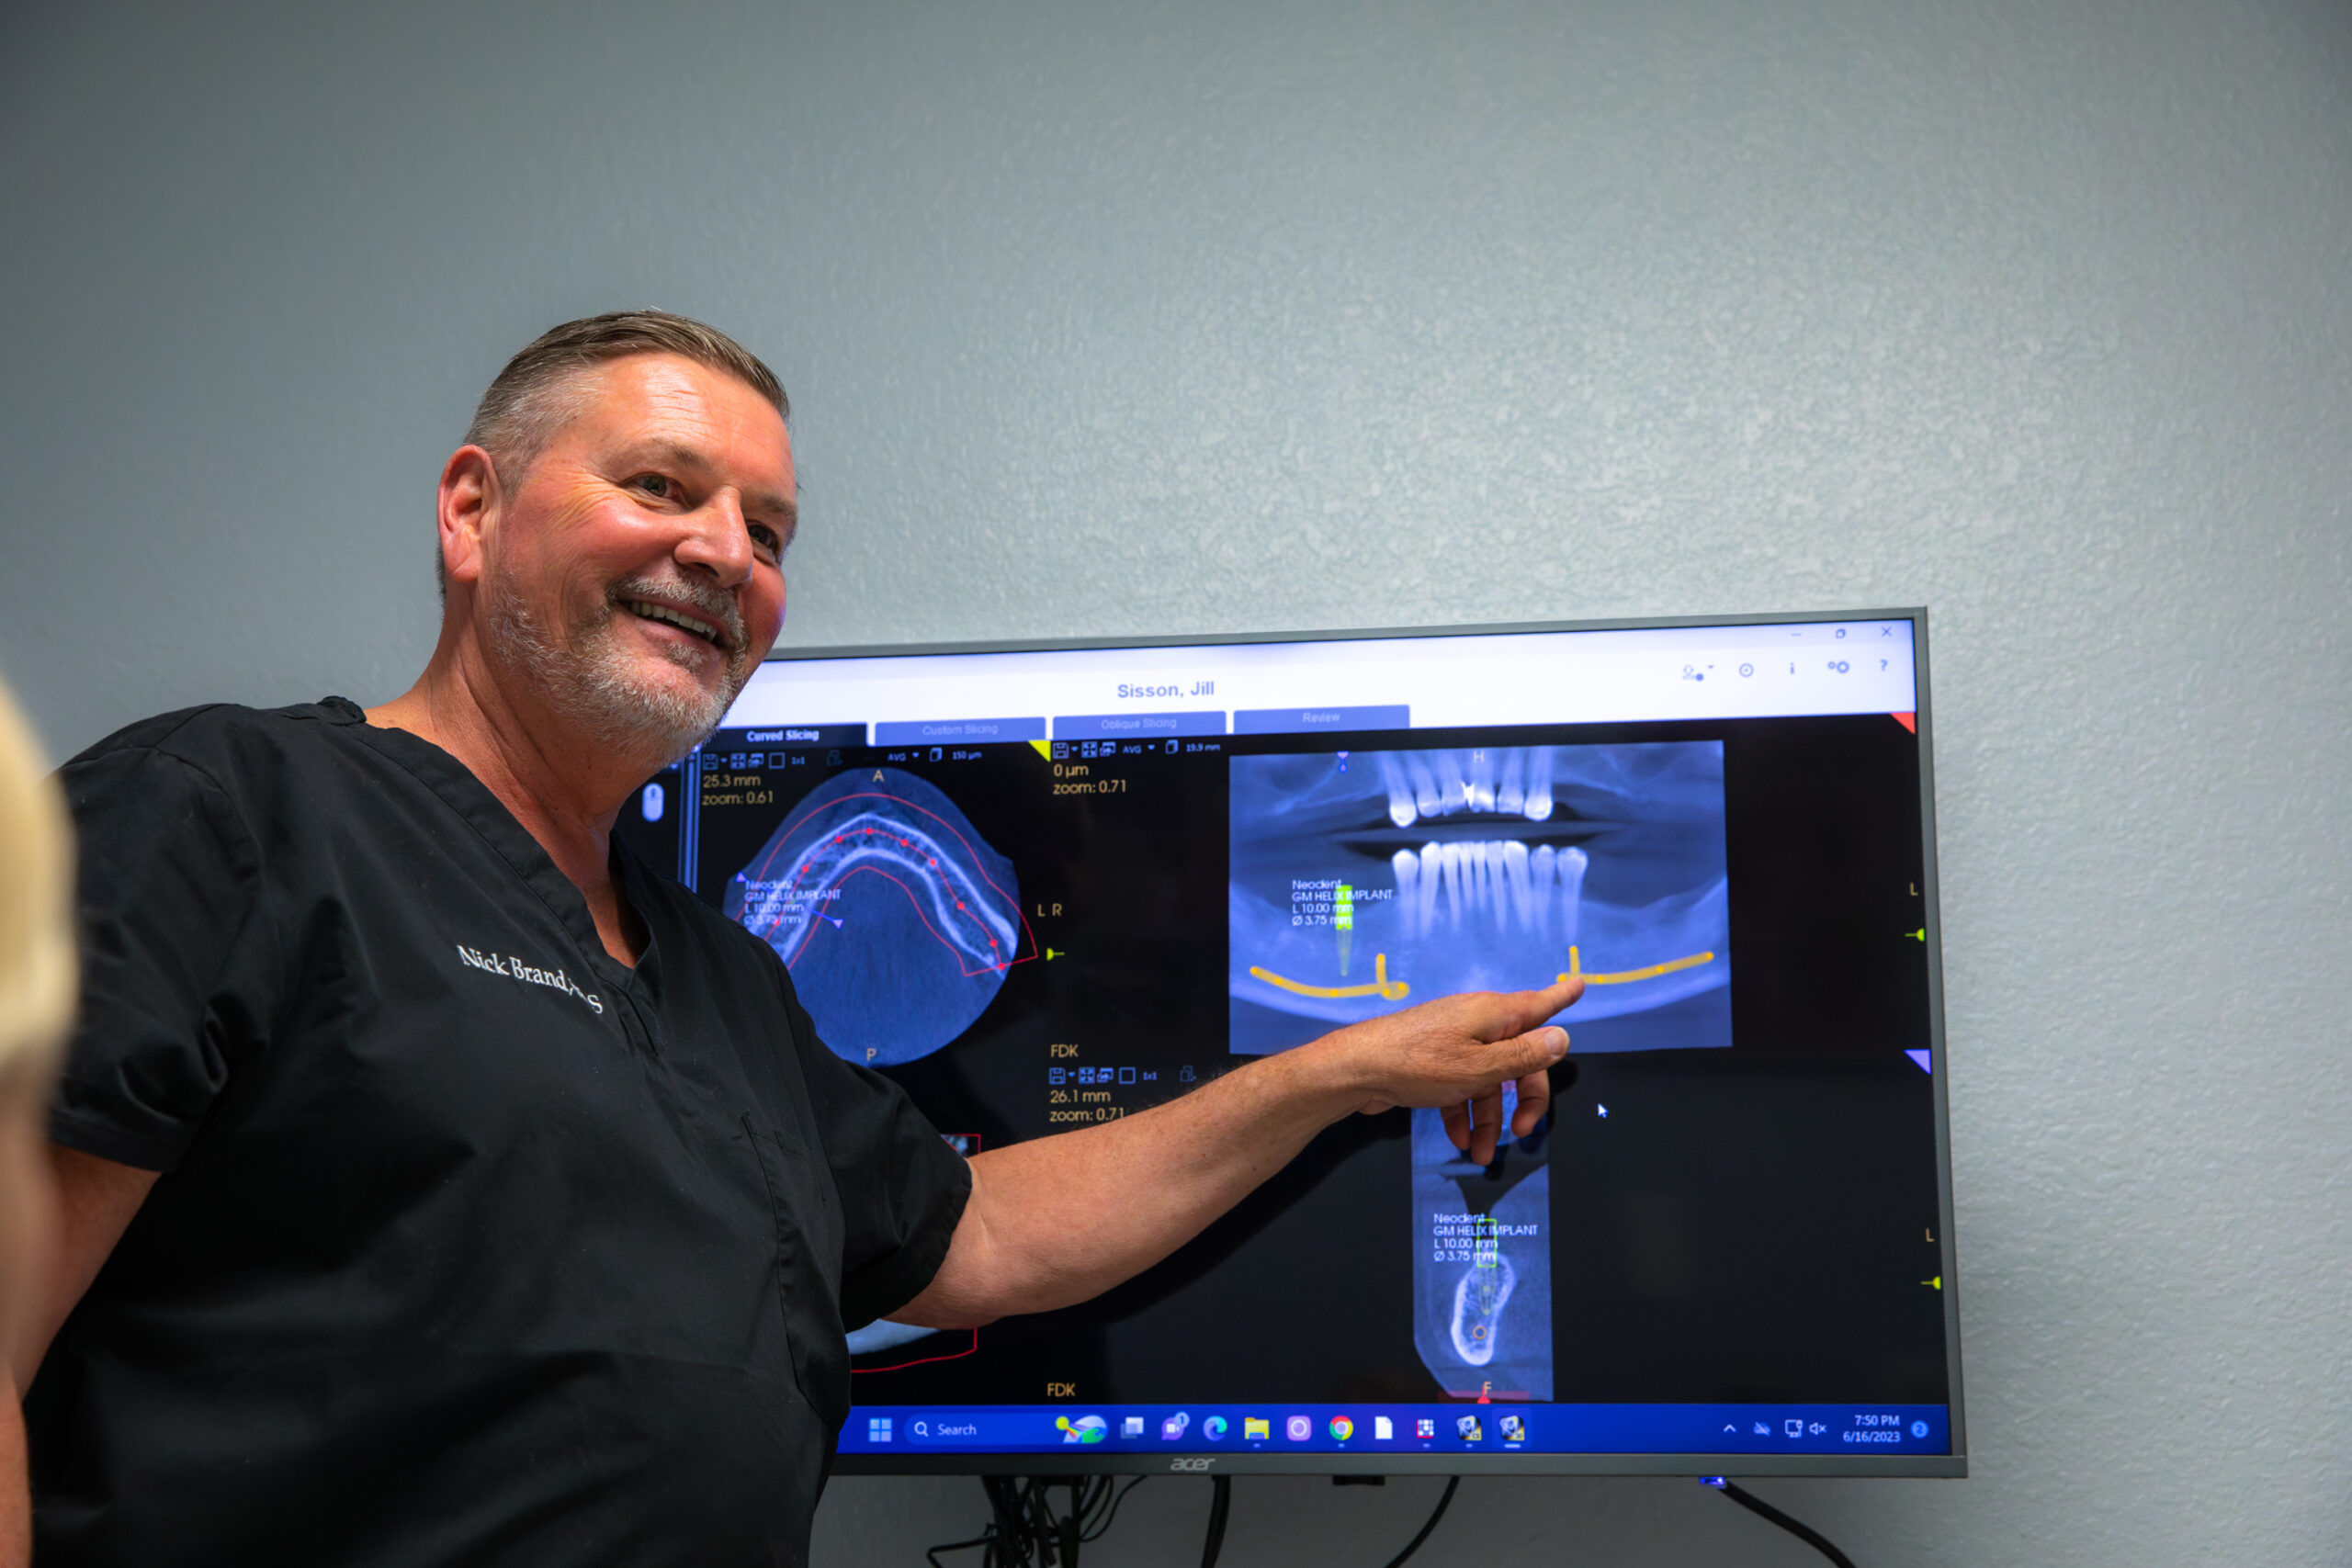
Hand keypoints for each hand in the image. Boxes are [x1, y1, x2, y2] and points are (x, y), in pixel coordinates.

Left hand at [1316, 975, 1583, 1165]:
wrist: (1356, 1071)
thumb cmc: (1419, 1064)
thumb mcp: (1480, 1068)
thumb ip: (1523, 1056)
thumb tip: (1561, 1038)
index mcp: (1494, 1016)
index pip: (1540, 1005)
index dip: (1562, 996)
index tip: (1581, 982)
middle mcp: (1477, 1023)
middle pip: (1518, 1058)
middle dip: (1524, 1099)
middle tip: (1522, 1134)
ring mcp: (1453, 1042)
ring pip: (1487, 1080)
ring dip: (1488, 1118)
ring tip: (1479, 1153)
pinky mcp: (1433, 1062)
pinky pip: (1461, 1086)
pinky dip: (1463, 1111)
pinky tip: (1457, 1138)